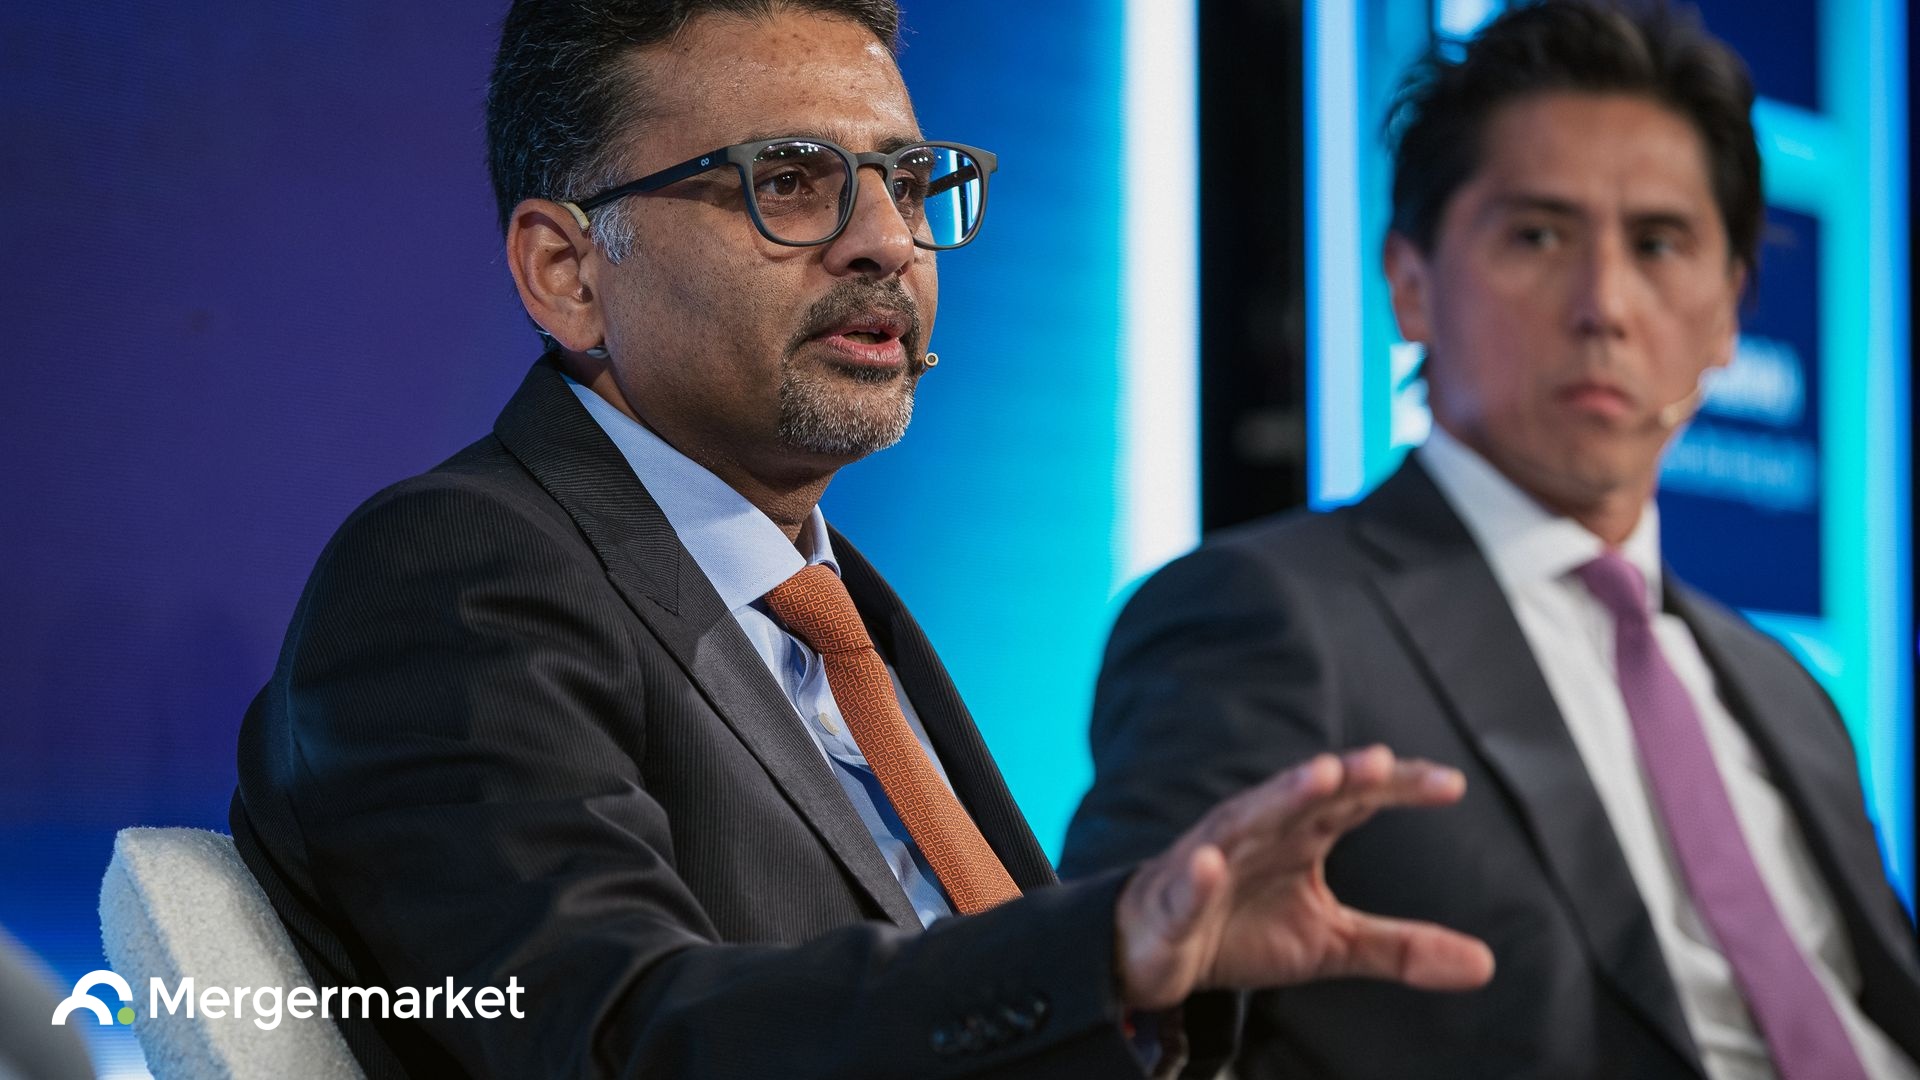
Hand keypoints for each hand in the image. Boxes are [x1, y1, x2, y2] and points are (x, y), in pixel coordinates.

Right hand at [1114, 745, 1494, 1009]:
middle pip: (1306, 795)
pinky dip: (1199, 873)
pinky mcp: (1177, 897)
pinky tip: (1211, 864)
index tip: (1450, 785)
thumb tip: (1486, 965)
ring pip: (1248, 820)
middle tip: (1379, 761)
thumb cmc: (1245, 928)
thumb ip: (1402, 947)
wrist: (1160, 951)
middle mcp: (1260, 831)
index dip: (1399, 788)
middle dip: (1341, 776)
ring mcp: (1214, 858)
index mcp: (1301, 833)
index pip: (1356, 799)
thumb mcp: (1332, 943)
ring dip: (1281, 797)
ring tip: (1319, 777)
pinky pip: (1189, 883)